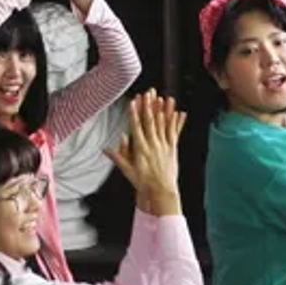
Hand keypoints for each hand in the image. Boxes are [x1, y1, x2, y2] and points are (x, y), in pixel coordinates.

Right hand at [106, 90, 185, 215]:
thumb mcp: (127, 171)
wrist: (161, 192)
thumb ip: (118, 157)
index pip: (136, 127)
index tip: (133, 101)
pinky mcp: (172, 149)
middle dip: (149, 106)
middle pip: (150, 122)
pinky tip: (179, 112)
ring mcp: (164, 146)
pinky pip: (174, 133)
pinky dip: (176, 122)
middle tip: (148, 93)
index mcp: (140, 149)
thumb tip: (106, 149)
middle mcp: (153, 145)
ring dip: (163, 110)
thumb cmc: (144, 183)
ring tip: (164, 97)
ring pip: (163, 124)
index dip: (135, 113)